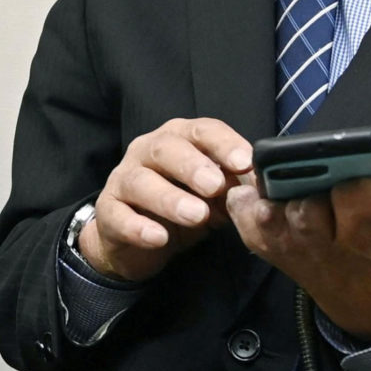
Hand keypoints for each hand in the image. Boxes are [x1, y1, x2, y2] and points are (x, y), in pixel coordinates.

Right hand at [76, 117, 253, 281]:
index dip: (223, 143)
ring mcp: (123, 180)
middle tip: (215, 186)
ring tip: (196, 216)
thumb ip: (234, 187)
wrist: (138, 239)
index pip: (201, 131)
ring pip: (141, 181)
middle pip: (166, 148)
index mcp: (179, 139)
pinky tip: (159, 238)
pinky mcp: (108, 211)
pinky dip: (139, 227)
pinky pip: (119, 216)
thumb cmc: (183, 204)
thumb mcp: (214, 195)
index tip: (245, 162)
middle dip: (192, 165)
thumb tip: (262, 188)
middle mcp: (147, 151)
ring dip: (169, 198)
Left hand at [223, 104, 370, 339]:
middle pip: (310, 185)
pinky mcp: (273, 249)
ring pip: (277, 200)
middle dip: (319, 172)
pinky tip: (267, 190)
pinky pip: (248, 217)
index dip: (359, 162)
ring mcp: (296, 246)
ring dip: (284, 185)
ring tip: (303, 176)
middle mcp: (329, 239)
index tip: (368, 166)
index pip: (355, 178)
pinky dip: (248, 201)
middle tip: (334, 173)